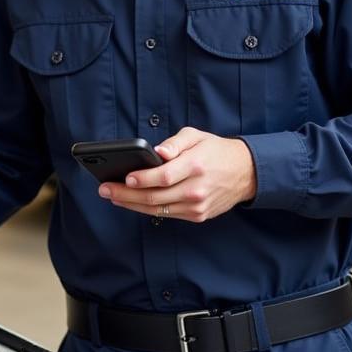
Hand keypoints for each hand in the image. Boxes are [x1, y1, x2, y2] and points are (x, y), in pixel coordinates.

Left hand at [97, 127, 256, 222]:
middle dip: (125, 195)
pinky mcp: (197, 216)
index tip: (123, 178)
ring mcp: (197, 206)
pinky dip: (147, 209)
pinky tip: (132, 202)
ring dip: (131, 205)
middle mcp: (196, 189)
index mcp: (195, 166)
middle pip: (155, 197)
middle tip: (105, 189)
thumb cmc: (215, 151)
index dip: (141, 179)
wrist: (246, 172)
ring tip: (112, 196)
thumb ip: (174, 142)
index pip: (162, 177)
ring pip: (157, 209)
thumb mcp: (196, 136)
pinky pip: (166, 214)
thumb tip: (158, 152)